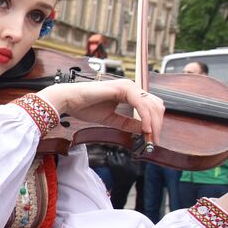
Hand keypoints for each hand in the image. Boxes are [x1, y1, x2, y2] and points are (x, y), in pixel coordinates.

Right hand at [38, 79, 163, 143]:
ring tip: (150, 138)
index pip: (150, 106)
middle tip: (153, 141)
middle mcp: (131, 87)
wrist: (69, 100)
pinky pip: (141, 105)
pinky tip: (145, 129)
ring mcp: (128, 86)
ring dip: (154, 124)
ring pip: (152, 105)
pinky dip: (145, 118)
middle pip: (156, 106)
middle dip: (158, 125)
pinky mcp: (124, 89)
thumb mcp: (111, 119)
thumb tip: (143, 130)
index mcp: (129, 92)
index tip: (152, 139)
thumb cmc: (85, 107)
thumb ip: (127, 123)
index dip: (155, 123)